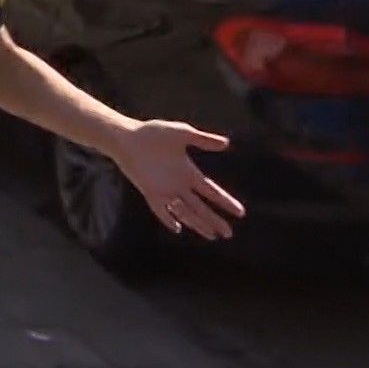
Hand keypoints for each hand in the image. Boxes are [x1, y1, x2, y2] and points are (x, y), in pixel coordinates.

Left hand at [109, 120, 245, 239]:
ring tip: (211, 235)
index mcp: (188, 172)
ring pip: (184, 211)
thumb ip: (203, 139)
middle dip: (214, 220)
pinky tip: (178, 228)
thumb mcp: (183, 133)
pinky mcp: (149, 191)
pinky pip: (160, 209)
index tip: (240, 213)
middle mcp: (178, 184)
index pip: (211, 191)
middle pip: (200, 207)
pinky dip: (168, 218)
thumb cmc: (153, 133)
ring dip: (197, 223)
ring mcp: (164, 190)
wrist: (128, 137)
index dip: (225, 202)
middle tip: (228, 234)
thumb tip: (227, 143)